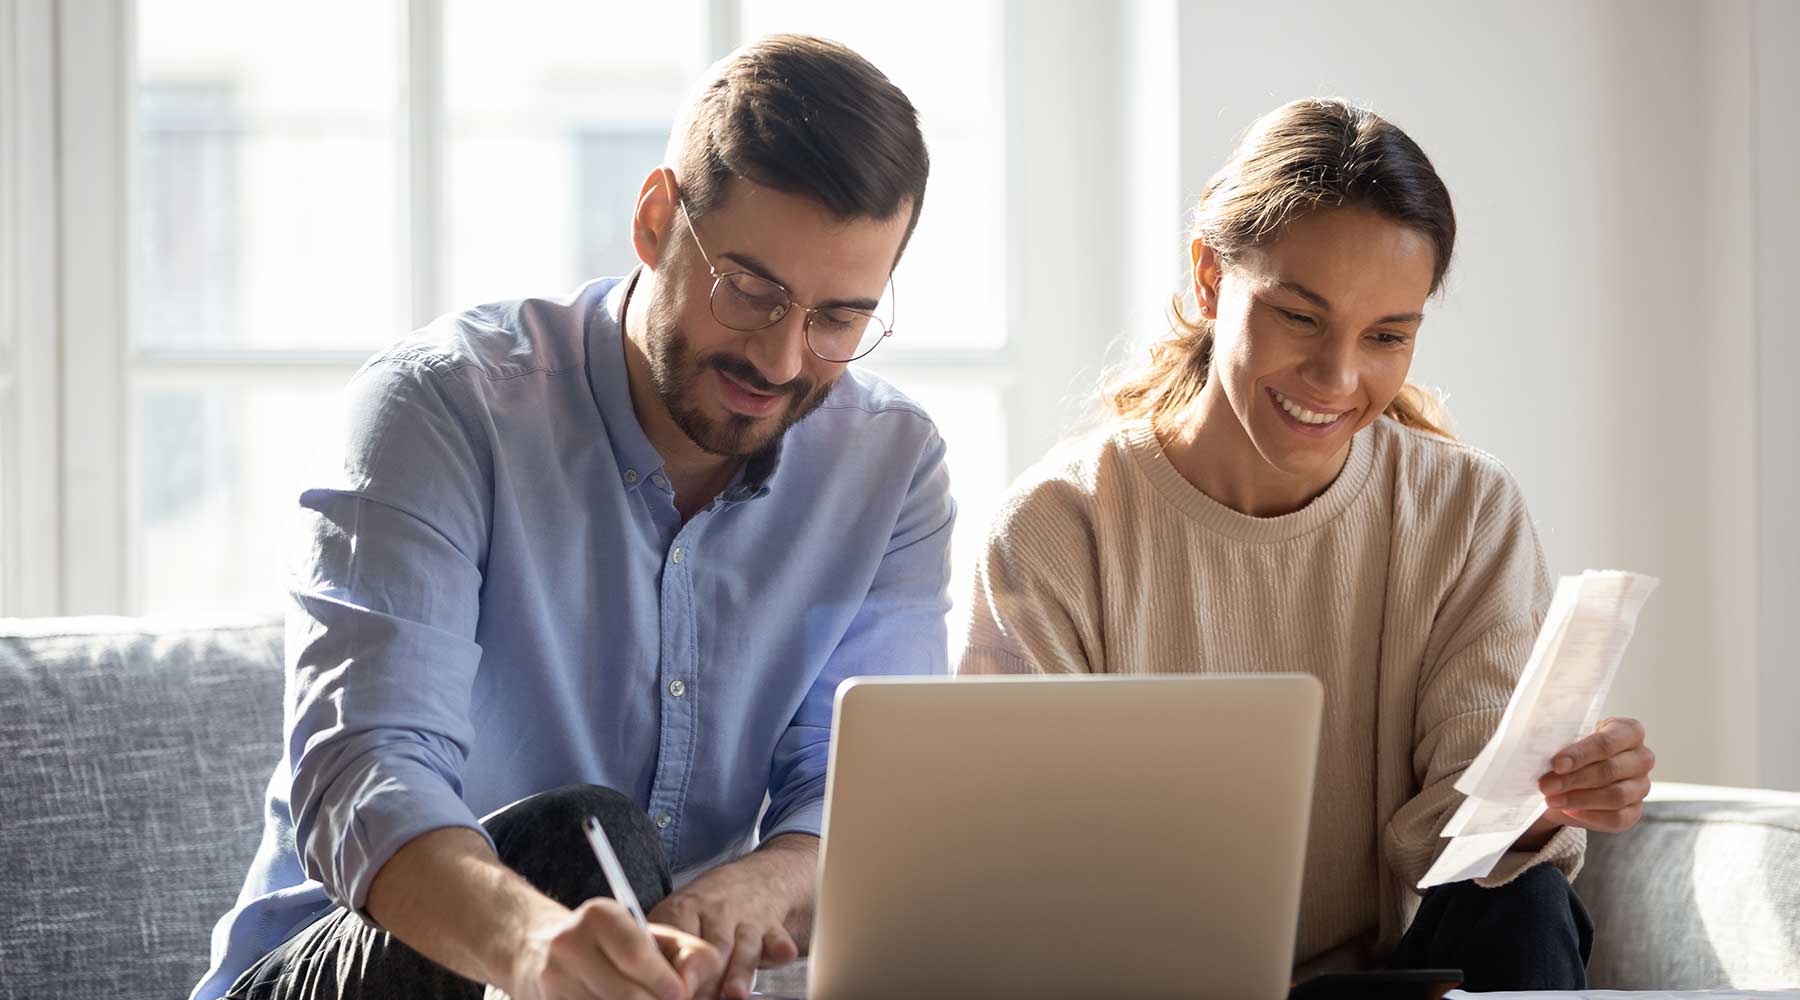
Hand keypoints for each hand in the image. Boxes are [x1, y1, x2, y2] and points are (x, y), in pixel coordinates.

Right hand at [509, 898, 721, 999]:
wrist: (539, 949)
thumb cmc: (609, 943)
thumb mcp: (646, 935)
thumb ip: (683, 951)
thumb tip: (690, 985)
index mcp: (599, 916)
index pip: (635, 955)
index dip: (664, 981)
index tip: (681, 994)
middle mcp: (569, 944)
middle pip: (626, 994)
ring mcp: (554, 979)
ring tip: (641, 998)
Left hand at [647, 834, 816, 999]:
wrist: (759, 877)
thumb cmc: (709, 907)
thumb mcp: (679, 915)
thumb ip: (666, 949)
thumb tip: (648, 983)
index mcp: (683, 909)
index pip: (676, 937)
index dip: (675, 965)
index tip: (673, 987)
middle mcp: (716, 912)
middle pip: (711, 949)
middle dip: (706, 977)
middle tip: (698, 997)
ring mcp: (746, 919)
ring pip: (743, 947)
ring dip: (739, 971)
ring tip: (733, 993)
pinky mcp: (773, 927)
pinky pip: (778, 938)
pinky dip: (780, 947)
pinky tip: (781, 954)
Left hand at [1537, 716, 1655, 833]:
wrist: (1568, 780)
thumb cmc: (1569, 753)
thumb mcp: (1564, 741)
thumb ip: (1559, 742)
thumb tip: (1538, 749)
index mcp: (1627, 731)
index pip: (1609, 741)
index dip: (1582, 753)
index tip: (1556, 763)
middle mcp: (1641, 757)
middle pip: (1611, 769)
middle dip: (1574, 778)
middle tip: (1545, 785)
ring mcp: (1641, 786)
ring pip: (1615, 795)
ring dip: (1579, 799)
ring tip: (1552, 799)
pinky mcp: (1634, 811)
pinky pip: (1617, 818)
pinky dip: (1590, 816)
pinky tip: (1568, 811)